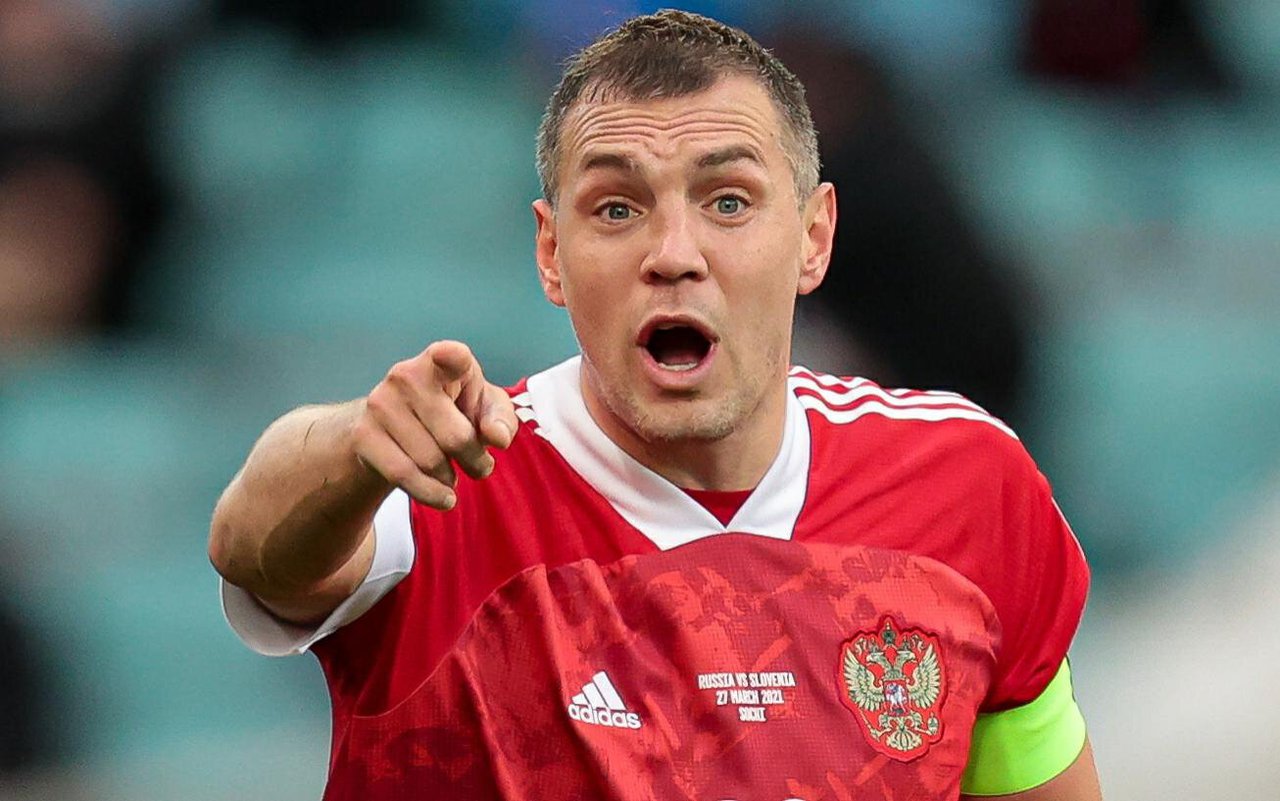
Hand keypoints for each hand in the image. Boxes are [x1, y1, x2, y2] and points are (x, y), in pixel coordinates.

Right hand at [353, 340, 517, 508]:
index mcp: (441, 364)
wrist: (389, 429)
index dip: (451, 356)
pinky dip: (429, 493)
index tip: (448, 354)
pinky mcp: (363, 434)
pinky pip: (404, 474)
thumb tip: (498, 438)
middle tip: (480, 466)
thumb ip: (500, 420)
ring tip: (453, 475)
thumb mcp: (482, 410)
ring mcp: (380, 403)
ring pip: (431, 461)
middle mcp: (406, 375)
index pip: (450, 356)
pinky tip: (443, 497)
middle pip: (455, 437)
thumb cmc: (449, 412)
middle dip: (475, 460)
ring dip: (450, 478)